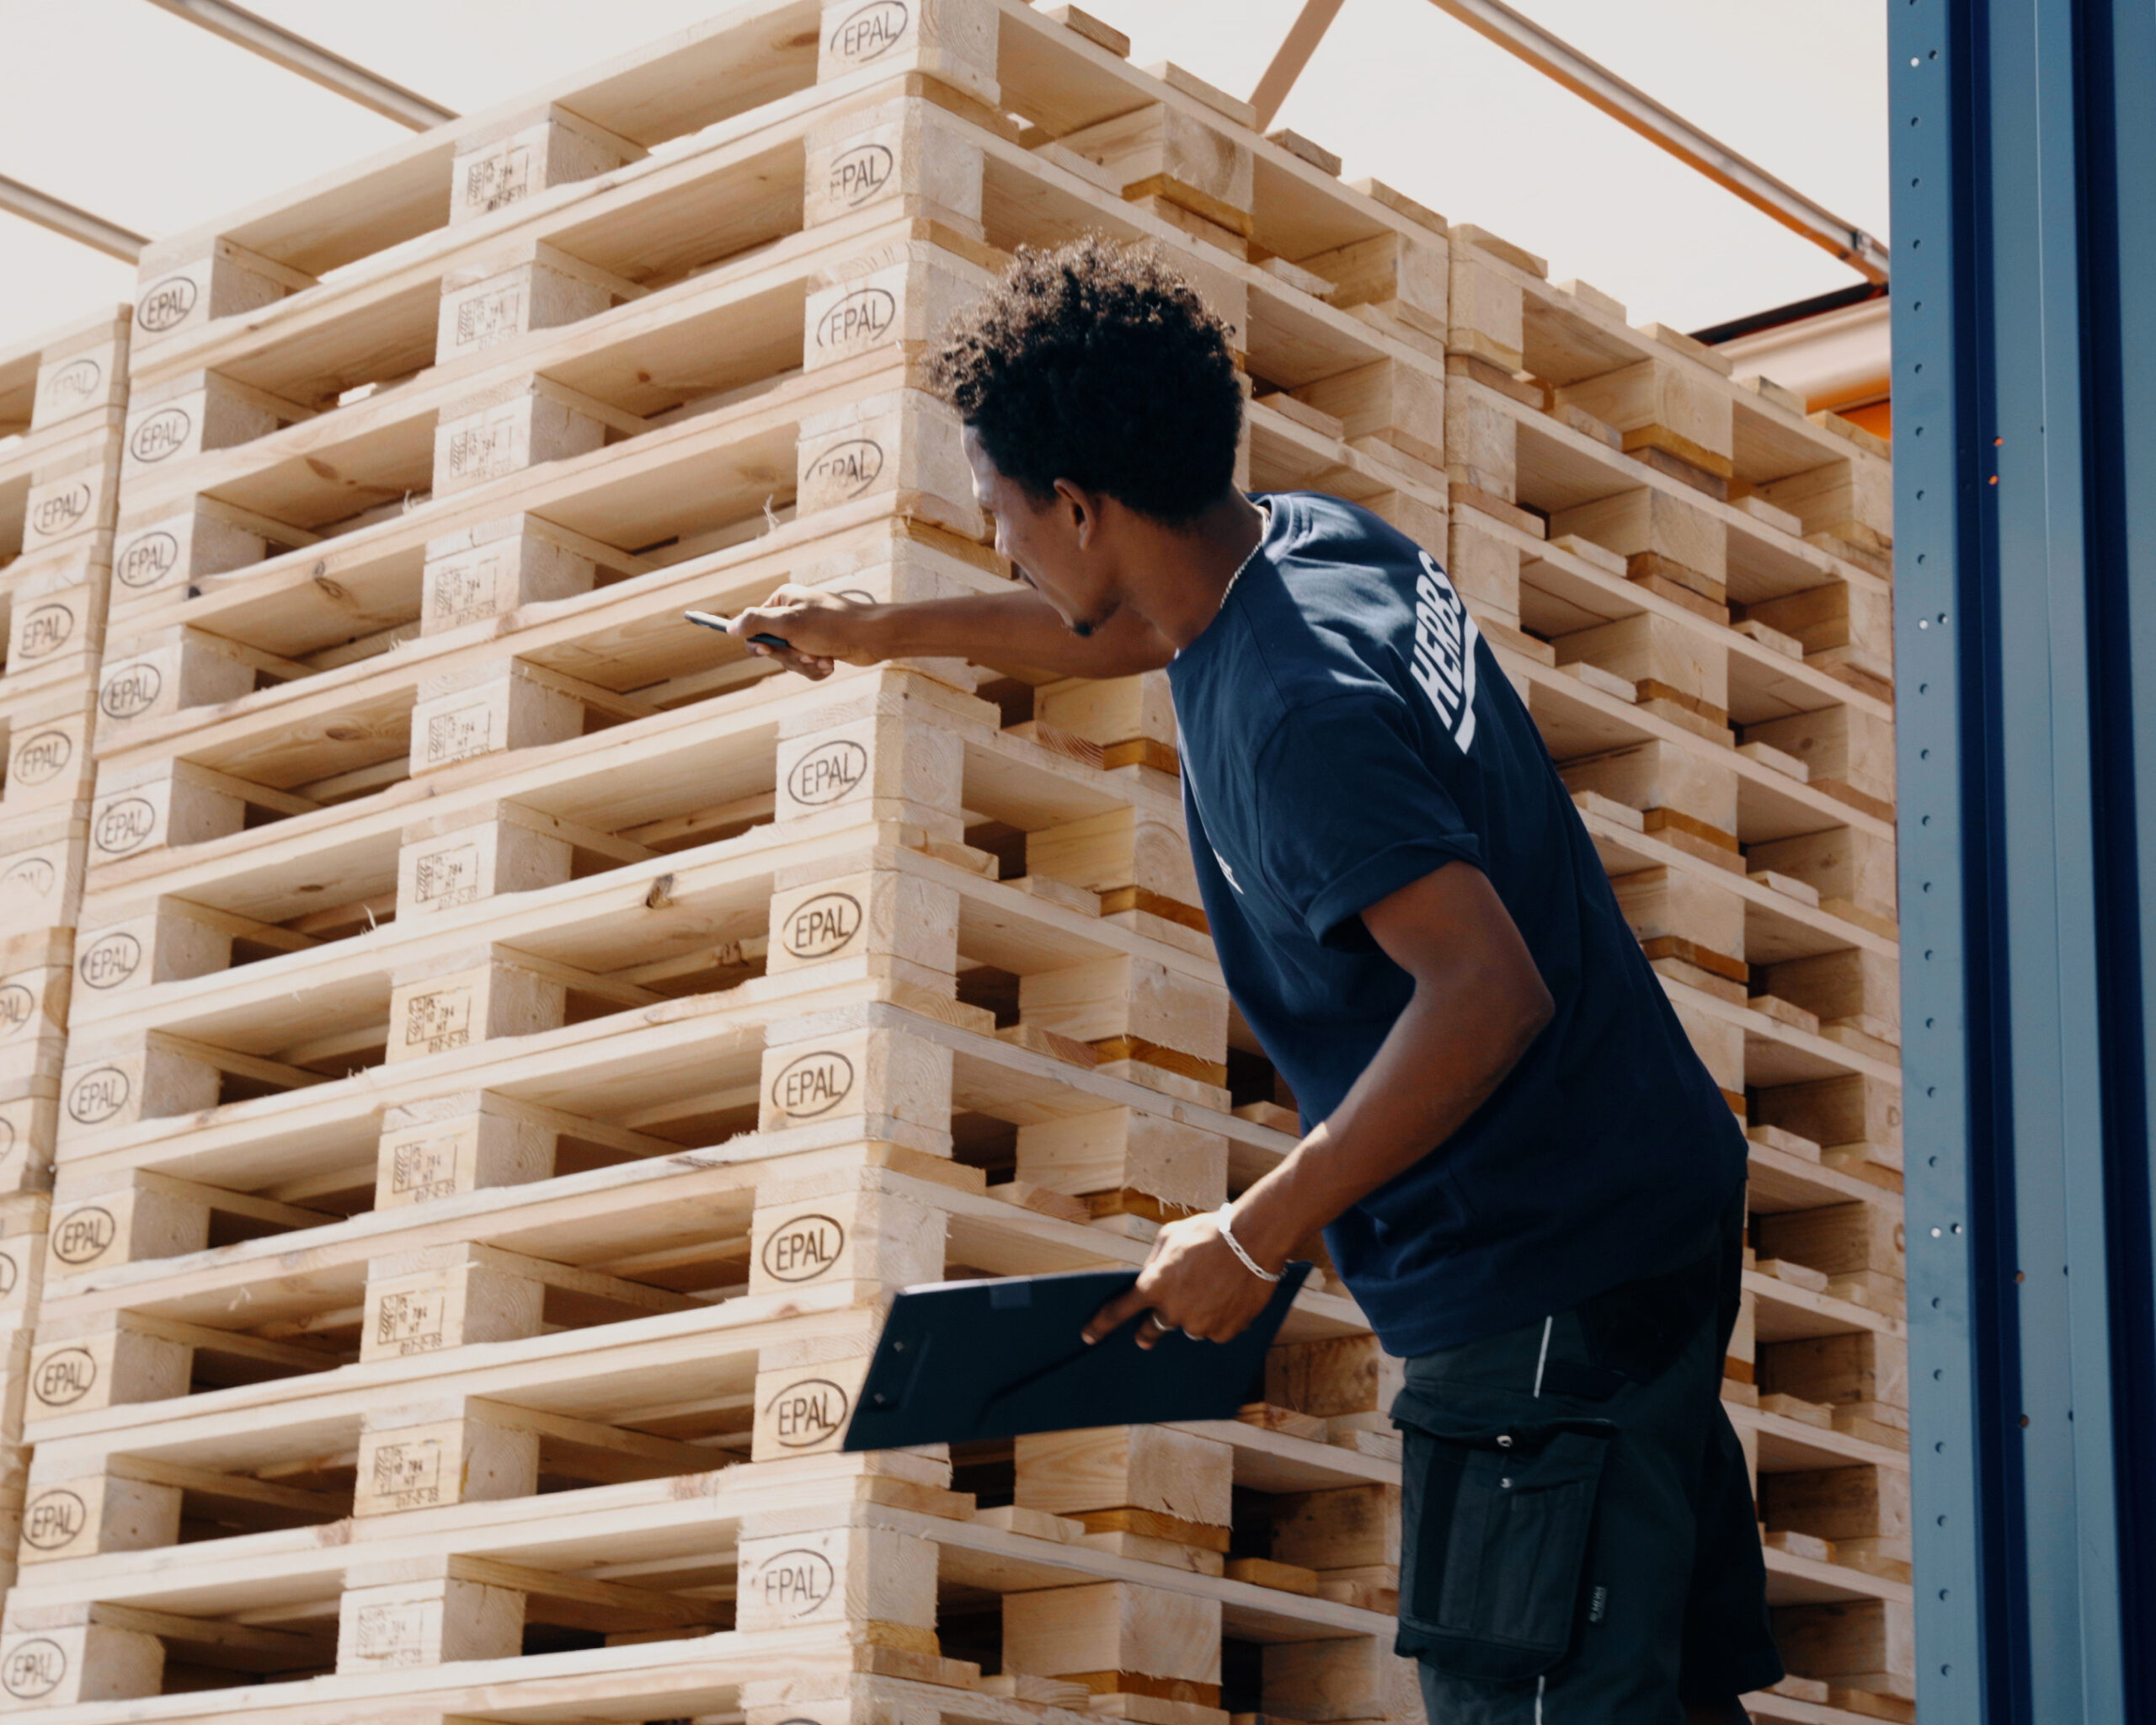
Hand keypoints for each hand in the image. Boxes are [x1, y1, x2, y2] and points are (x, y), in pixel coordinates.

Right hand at [724, 584, 888, 679]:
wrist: (871, 637)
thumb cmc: (831, 625)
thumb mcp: (788, 623)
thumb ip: (756, 624)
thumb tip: (728, 627)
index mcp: (782, 601)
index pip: (754, 626)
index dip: (759, 644)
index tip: (766, 651)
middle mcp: (793, 614)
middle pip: (772, 648)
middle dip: (789, 657)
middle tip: (806, 653)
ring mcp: (807, 632)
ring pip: (790, 661)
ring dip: (805, 665)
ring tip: (822, 658)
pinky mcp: (821, 647)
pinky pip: (807, 667)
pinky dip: (817, 669)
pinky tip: (831, 662)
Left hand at [1081, 1211, 1279, 1349]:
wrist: (1253, 1240)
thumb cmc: (1210, 1232)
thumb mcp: (1170, 1236)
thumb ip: (1154, 1262)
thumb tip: (1149, 1278)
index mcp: (1153, 1286)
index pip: (1118, 1313)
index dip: (1100, 1326)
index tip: (1088, 1336)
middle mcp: (1172, 1312)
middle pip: (1152, 1329)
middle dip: (1147, 1332)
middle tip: (1147, 1332)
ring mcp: (1199, 1325)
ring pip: (1189, 1327)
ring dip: (1192, 1315)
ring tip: (1212, 1289)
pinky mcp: (1224, 1332)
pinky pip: (1215, 1330)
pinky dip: (1219, 1318)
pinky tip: (1229, 1297)